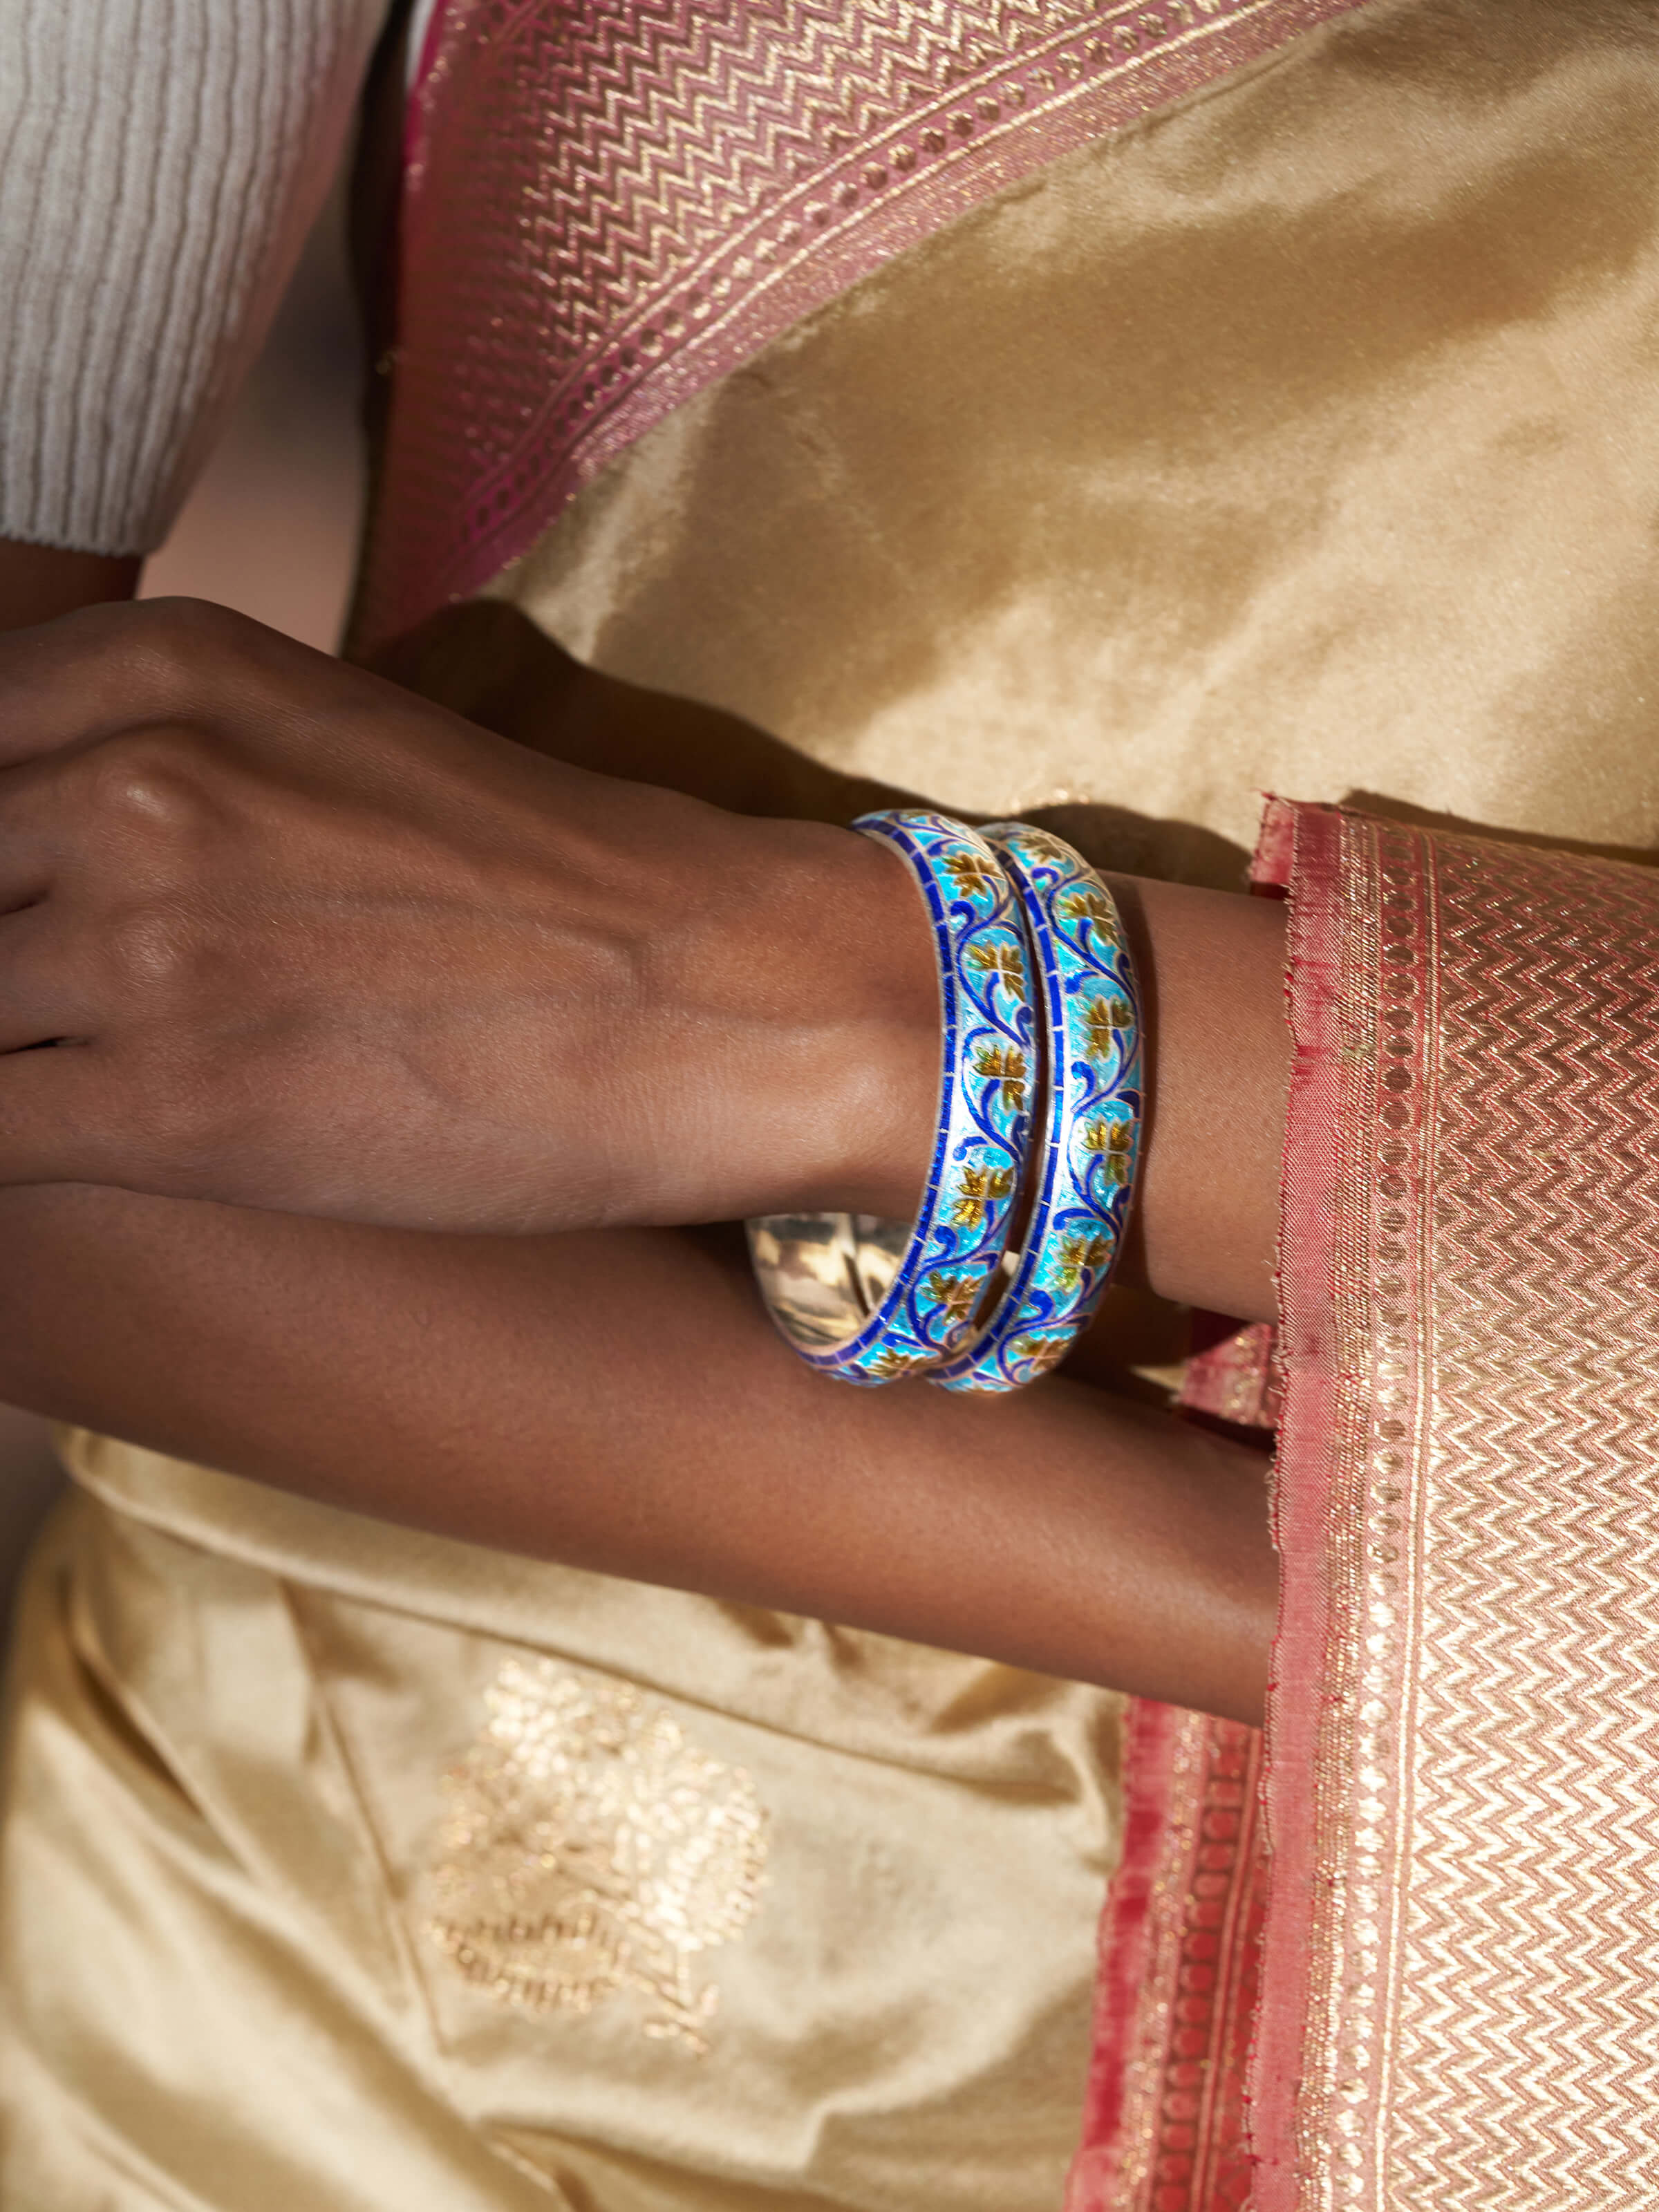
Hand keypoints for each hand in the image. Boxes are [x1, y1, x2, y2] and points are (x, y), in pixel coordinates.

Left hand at [0, 599, 937, 1230]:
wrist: (712, 994)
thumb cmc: (547, 886)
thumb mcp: (330, 749)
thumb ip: (155, 767)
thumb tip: (36, 847)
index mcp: (163, 671)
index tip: (26, 917)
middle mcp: (128, 783)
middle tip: (49, 1012)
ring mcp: (144, 944)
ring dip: (6, 1054)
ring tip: (85, 1080)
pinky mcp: (176, 1109)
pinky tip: (84, 1153)